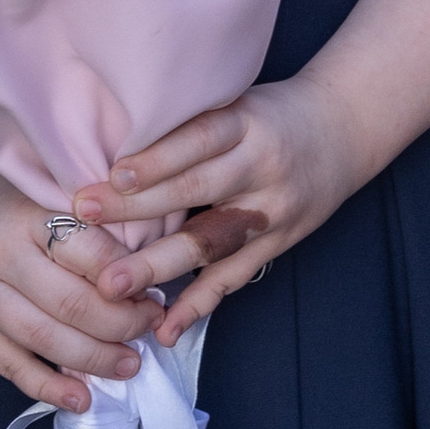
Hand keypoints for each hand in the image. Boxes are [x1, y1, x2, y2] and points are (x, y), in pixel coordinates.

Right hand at [0, 165, 151, 412]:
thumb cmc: (14, 199)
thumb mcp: (53, 196)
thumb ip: (92, 234)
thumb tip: (144, 287)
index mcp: (24, 216)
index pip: (89, 253)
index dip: (129, 280)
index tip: (152, 294)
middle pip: (69, 303)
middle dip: (120, 324)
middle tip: (149, 329)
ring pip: (42, 339)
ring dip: (93, 359)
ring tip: (128, 365)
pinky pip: (9, 364)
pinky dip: (48, 387)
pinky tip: (81, 398)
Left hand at [73, 76, 364, 338]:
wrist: (345, 128)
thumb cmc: (270, 113)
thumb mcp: (236, 99)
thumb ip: (188, 120)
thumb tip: (109, 138)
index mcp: (247, 123)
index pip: (199, 139)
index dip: (158, 157)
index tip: (112, 173)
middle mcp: (262, 167)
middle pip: (196, 190)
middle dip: (136, 208)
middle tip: (84, 218)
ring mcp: (272, 211)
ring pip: (210, 242)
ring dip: (158, 266)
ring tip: (112, 286)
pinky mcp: (278, 244)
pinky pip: (233, 278)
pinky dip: (198, 305)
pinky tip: (165, 328)